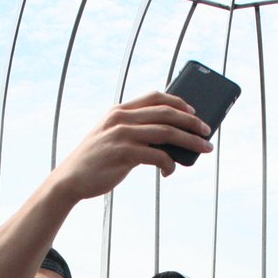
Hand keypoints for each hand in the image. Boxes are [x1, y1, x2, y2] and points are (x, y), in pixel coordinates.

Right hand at [49, 91, 213, 201]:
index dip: (178, 102)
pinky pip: (157, 156)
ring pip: (167, 133)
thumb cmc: (96, 162)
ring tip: (203, 148)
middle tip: (207, 131)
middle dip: (191, 121)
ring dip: (190, 141)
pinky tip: (170, 172)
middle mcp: (121, 119)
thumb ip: (137, 135)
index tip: (194, 111)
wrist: (70, 180)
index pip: (155, 97)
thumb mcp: (113, 139)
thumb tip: (170, 142)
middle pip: (167, 113)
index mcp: (119, 111)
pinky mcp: (123, 154)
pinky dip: (169, 164)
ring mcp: (122, 135)